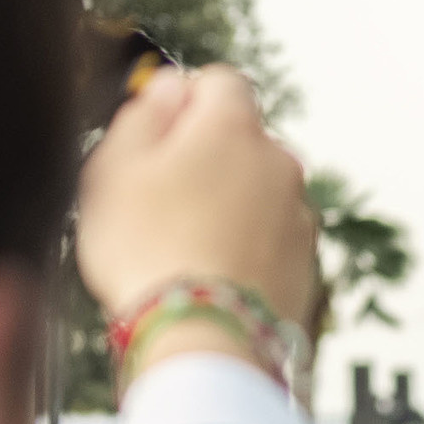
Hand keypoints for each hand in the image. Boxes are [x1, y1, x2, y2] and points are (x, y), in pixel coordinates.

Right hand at [77, 65, 316, 340]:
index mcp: (234, 127)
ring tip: (182, 250)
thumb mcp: (115, 169)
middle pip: (241, 141)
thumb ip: (144, 114)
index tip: (154, 141)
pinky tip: (210, 279)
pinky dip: (245, 248)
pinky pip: (269, 240)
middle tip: (157, 204)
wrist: (203, 341)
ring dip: (228, 207)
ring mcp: (299, 216)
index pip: (220, 82)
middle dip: (205, 160)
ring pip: (257, 193)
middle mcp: (281, 163)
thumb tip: (171, 86)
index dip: (183, 104)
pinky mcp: (307, 265)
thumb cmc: (145, 251)